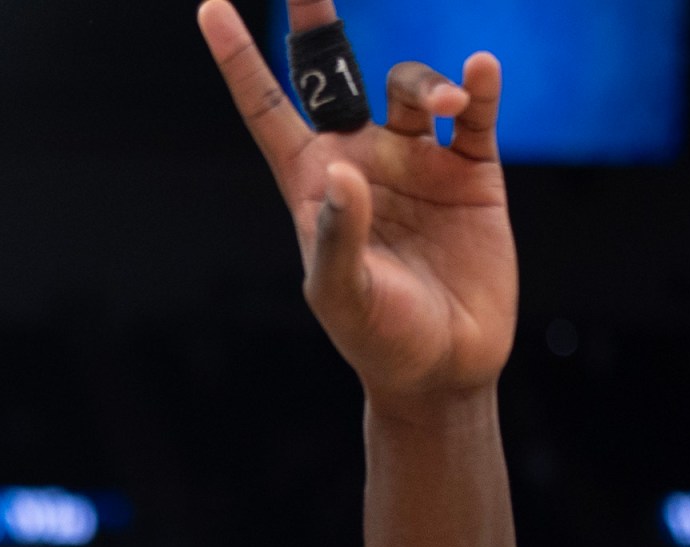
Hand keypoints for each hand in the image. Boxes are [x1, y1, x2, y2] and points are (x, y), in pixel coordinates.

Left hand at [196, 0, 515, 402]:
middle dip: (319, 22)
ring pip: (411, 88)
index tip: (210, 9)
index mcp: (313, 182)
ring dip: (426, 83)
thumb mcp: (342, 295)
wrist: (446, 368)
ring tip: (445, 103)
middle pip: (334, 74)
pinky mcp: (471, 171)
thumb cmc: (378, 338)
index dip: (239, 60)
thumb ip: (337, 235)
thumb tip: (343, 171)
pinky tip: (479, 75)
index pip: (268, 108)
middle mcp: (361, 159)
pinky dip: (478, 88)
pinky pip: (474, 115)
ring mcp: (417, 160)